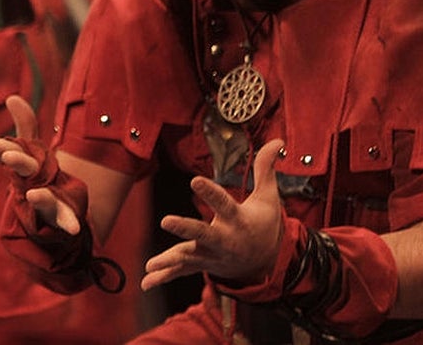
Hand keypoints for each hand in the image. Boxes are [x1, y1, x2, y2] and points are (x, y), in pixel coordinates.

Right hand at [0, 95, 81, 235]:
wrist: (48, 224)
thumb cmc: (36, 181)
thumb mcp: (33, 151)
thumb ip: (26, 126)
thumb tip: (12, 97)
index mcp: (23, 168)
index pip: (10, 153)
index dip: (0, 147)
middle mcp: (30, 186)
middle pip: (25, 172)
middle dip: (18, 161)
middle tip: (8, 155)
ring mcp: (45, 205)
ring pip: (45, 200)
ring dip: (41, 198)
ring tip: (36, 196)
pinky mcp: (62, 220)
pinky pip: (66, 221)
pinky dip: (70, 224)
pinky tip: (74, 228)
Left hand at [141, 138, 285, 291]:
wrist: (268, 263)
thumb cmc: (264, 224)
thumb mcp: (268, 197)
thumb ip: (265, 168)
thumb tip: (277, 140)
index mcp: (239, 220)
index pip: (223, 203)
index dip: (210, 192)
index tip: (195, 180)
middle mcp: (224, 240)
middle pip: (203, 233)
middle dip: (185, 228)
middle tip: (166, 221)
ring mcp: (212, 255)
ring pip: (189, 256)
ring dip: (170, 260)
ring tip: (150, 264)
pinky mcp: (202, 264)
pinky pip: (181, 272)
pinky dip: (164, 277)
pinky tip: (145, 282)